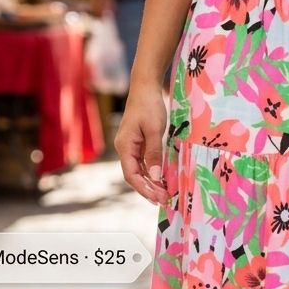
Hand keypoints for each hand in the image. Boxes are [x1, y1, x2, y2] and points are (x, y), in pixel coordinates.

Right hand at [115, 83, 169, 204]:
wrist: (145, 87)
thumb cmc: (149, 106)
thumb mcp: (153, 130)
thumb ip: (154, 154)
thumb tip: (155, 177)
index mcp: (124, 146)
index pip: (131, 175)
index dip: (144, 189)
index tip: (157, 198)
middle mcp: (124, 148)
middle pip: (134, 176)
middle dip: (148, 189)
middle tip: (164, 200)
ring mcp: (130, 146)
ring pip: (138, 171)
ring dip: (150, 183)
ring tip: (164, 194)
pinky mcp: (138, 143)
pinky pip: (143, 163)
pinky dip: (151, 173)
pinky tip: (161, 180)